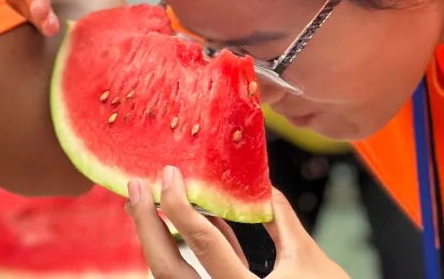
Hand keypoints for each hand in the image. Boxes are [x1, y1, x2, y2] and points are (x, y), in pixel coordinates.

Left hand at [126, 167, 348, 278]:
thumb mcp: (309, 260)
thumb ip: (281, 220)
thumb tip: (260, 183)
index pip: (202, 243)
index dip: (179, 205)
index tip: (168, 174)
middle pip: (167, 269)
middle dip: (146, 225)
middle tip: (135, 187)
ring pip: (171, 277)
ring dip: (156, 239)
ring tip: (143, 203)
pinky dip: (182, 255)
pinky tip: (184, 226)